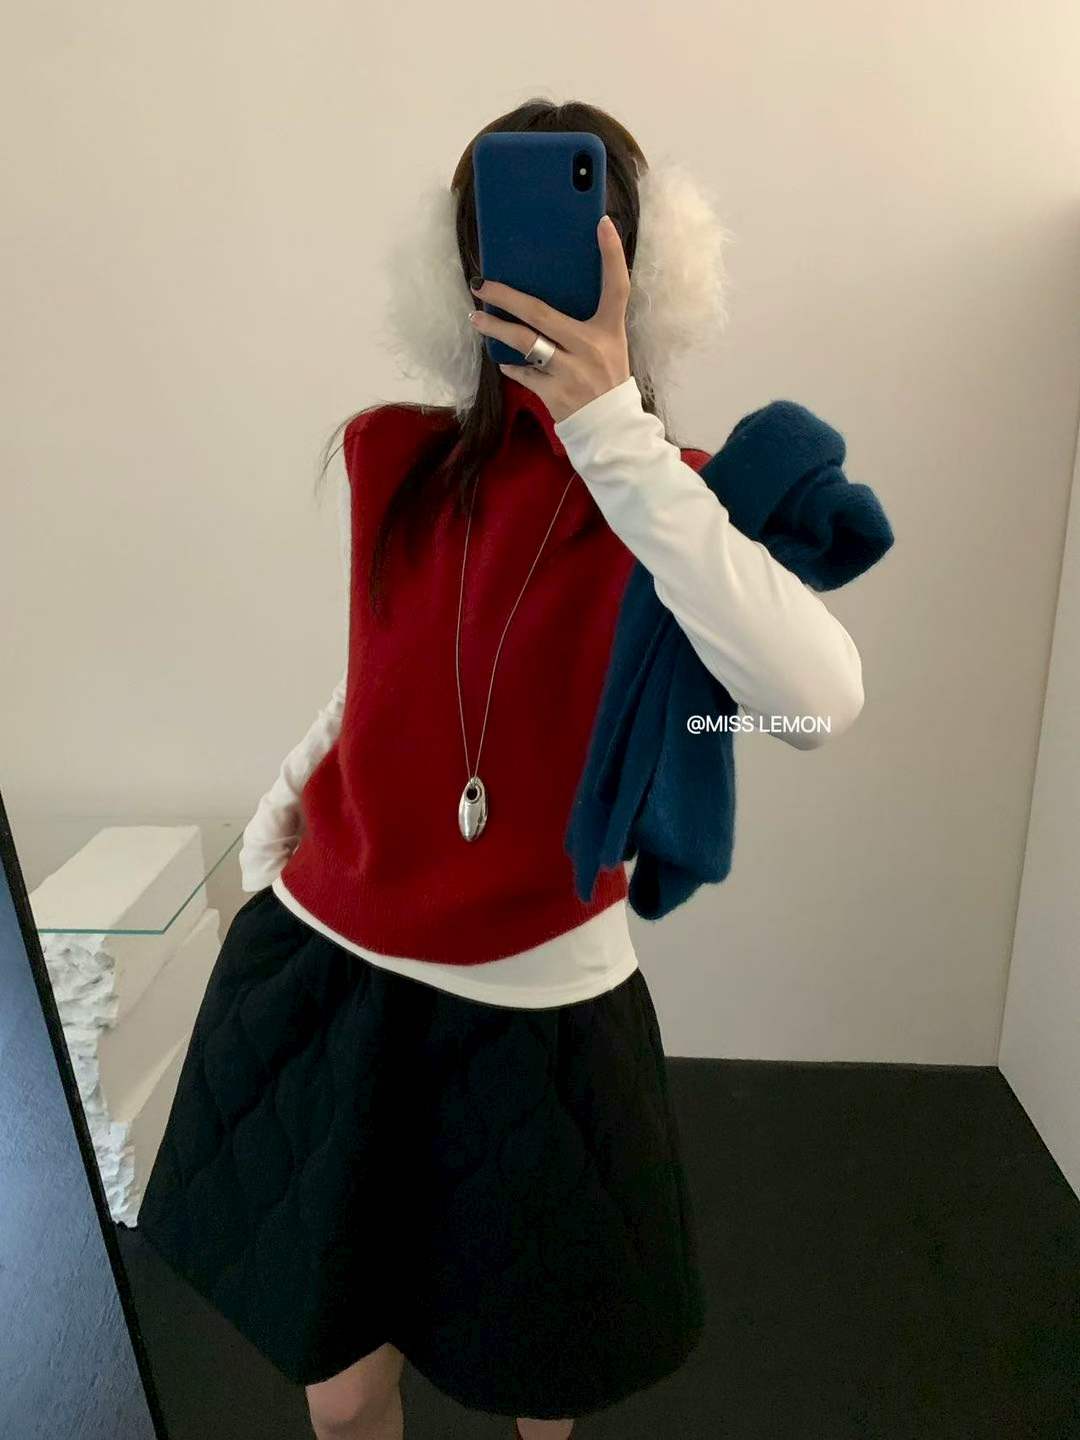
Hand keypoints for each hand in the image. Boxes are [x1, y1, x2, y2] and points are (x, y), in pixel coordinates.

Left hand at [467, 214, 631, 423]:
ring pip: (524, 343)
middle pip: (540, 313)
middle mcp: (590, 347)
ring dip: (495, 328)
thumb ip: (587, 321)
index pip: (617, 286)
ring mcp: (570, 372)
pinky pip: (523, 372)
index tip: (602, 223)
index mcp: (609, 330)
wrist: (611, 428)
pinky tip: (503, 357)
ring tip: (477, 317)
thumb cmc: (606, 379)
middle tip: (482, 283)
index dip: (611, 254)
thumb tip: (551, 292)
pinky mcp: (554, 394)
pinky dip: (511, 363)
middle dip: (506, 296)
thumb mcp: (609, 345)